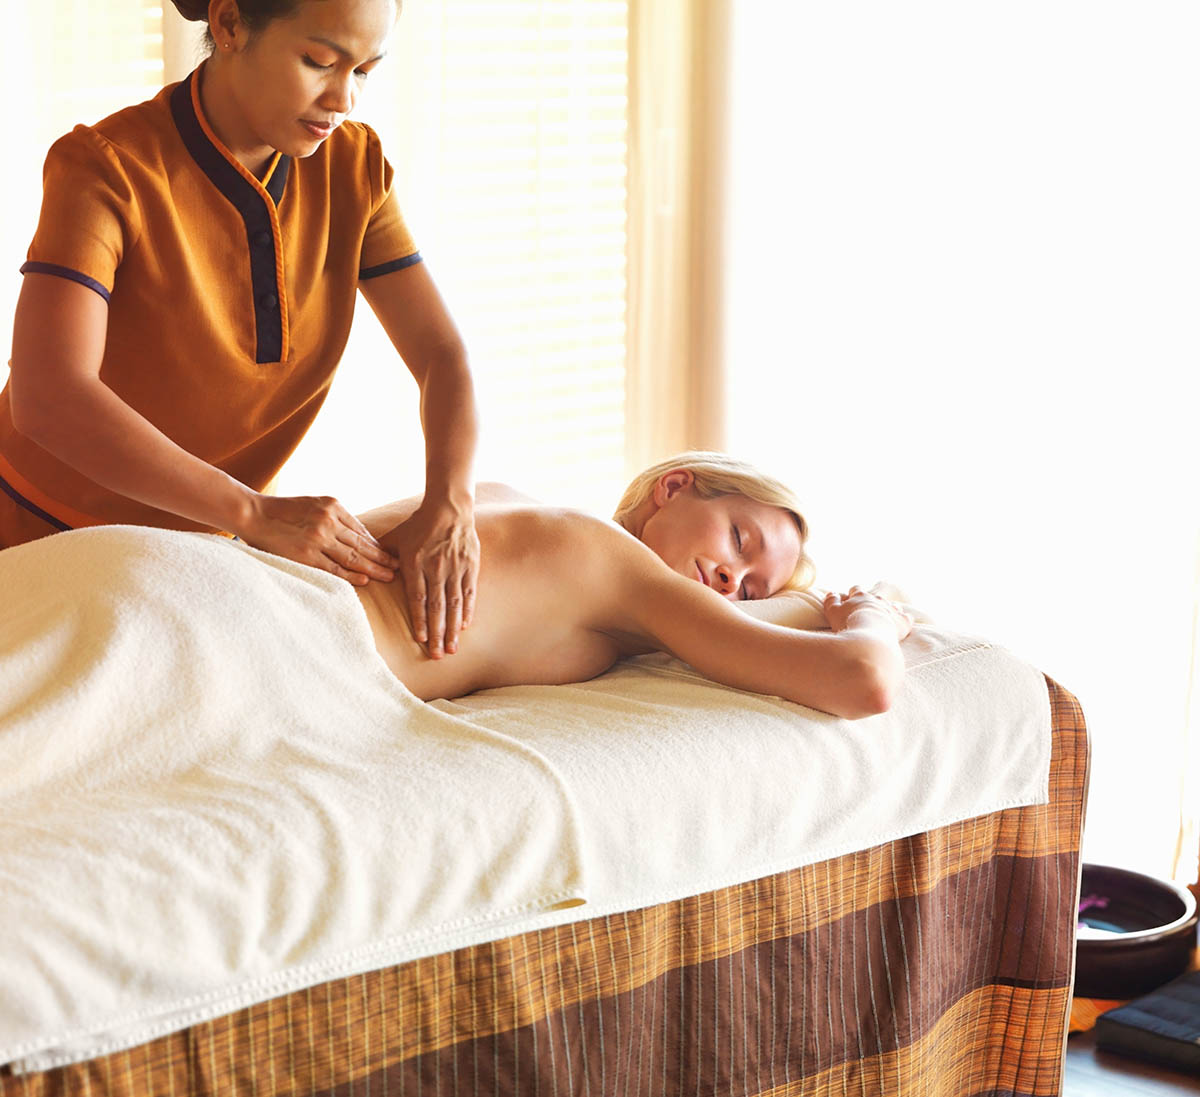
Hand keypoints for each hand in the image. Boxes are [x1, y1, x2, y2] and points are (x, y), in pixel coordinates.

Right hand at [236, 493, 398, 584]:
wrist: (253, 514)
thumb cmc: (282, 511)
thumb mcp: (312, 505)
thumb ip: (333, 518)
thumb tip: (356, 536)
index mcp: (333, 506)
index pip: (361, 530)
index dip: (377, 544)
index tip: (389, 554)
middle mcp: (329, 520)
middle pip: (362, 544)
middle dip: (382, 557)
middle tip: (400, 568)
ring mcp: (319, 537)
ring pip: (352, 556)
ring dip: (373, 568)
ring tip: (389, 576)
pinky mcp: (307, 554)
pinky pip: (334, 567)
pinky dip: (350, 575)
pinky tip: (364, 580)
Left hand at [382, 499, 479, 658]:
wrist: (448, 508)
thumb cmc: (418, 524)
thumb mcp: (394, 538)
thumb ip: (378, 555)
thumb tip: (359, 568)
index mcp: (416, 563)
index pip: (418, 597)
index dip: (420, 619)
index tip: (421, 638)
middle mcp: (436, 569)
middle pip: (437, 607)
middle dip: (437, 633)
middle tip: (436, 655)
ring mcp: (455, 568)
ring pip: (454, 604)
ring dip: (453, 628)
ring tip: (452, 648)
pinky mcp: (470, 566)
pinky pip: (469, 593)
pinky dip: (468, 610)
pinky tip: (465, 626)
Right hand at [823, 585, 912, 640]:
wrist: (869, 638)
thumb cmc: (849, 624)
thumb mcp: (833, 612)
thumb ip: (831, 601)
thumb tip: (832, 593)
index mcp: (860, 596)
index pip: (856, 589)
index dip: (853, 594)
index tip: (851, 600)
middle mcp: (877, 599)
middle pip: (876, 596)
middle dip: (872, 601)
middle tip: (868, 610)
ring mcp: (891, 609)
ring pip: (892, 605)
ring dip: (889, 609)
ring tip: (885, 617)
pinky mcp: (903, 621)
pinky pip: (906, 617)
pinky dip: (904, 619)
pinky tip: (901, 624)